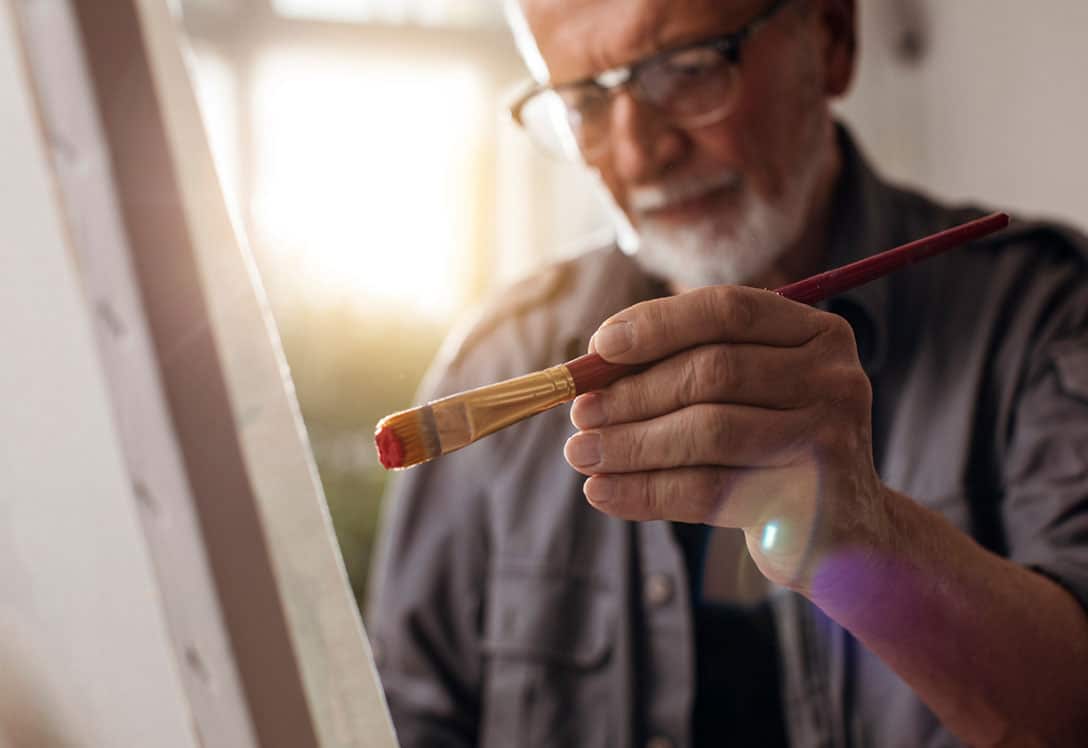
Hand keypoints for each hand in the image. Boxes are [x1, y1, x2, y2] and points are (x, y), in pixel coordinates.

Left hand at [564, 285, 888, 589]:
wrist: (845, 533)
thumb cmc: (773, 449)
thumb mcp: (745, 397)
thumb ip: (684, 370)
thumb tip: (590, 370)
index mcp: (818, 334)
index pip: (728, 310)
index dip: (657, 324)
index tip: (598, 347)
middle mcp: (834, 379)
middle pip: (713, 371)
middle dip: (634, 393)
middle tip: (580, 414)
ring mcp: (829, 441)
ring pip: (707, 432)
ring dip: (631, 444)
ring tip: (581, 454)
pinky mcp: (809, 502)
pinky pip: (709, 491)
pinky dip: (645, 492)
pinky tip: (602, 493)